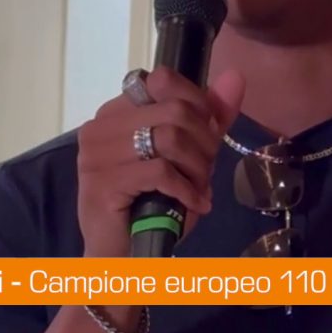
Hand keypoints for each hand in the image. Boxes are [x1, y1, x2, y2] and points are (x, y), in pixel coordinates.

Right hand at [76, 67, 243, 258]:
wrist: (123, 255)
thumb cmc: (154, 204)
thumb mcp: (189, 156)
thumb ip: (210, 117)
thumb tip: (235, 77)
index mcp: (117, 112)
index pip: (163, 80)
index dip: (197, 105)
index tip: (206, 136)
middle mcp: (100, 125)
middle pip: (175, 111)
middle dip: (204, 144)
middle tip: (205, 172)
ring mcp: (97, 153)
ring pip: (170, 138)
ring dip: (197, 168)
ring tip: (199, 188)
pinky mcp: (102, 181)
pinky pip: (160, 171)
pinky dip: (187, 189)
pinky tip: (193, 203)